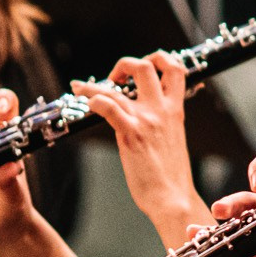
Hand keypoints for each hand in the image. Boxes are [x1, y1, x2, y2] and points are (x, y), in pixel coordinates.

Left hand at [77, 53, 206, 238]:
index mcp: (175, 109)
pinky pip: (108, 107)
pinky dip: (93, 100)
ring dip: (94, 84)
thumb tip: (146, 117)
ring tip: (80, 88)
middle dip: (126, 63)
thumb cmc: (171, 175)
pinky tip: (85, 104)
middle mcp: (162, 109)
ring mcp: (146, 120)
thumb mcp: (173, 139)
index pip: (175, 68)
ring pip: (120, 85)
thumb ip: (162, 122)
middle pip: (146, 66)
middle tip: (114, 77)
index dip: (158, 59)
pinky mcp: (131, 134)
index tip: (144, 65)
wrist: (172, 197)